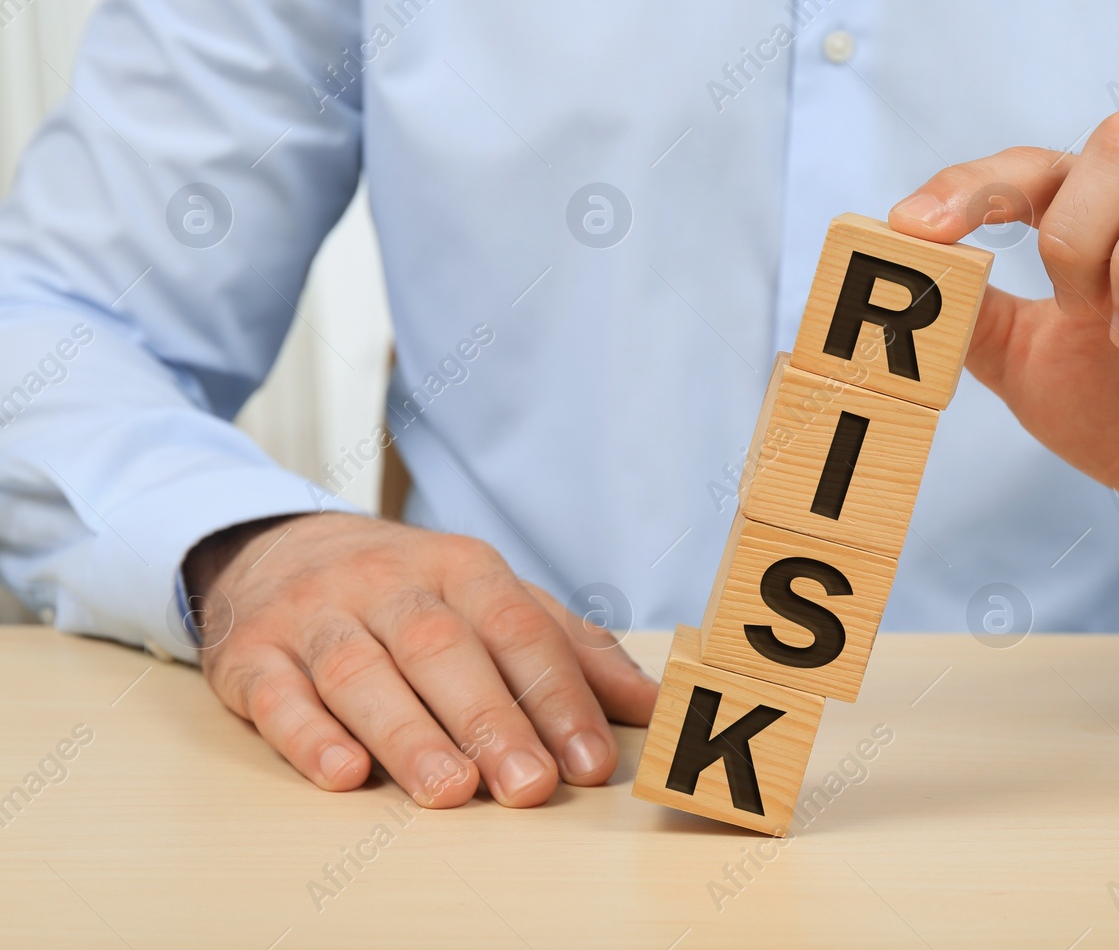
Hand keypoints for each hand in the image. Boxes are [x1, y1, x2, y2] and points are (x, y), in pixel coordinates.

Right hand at [184, 512, 656, 806]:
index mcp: (462, 568)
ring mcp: (317, 615)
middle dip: (490, 720)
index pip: (518, 629)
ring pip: (362, 672)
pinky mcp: (251, 654)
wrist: (279, 545)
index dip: (556, 695)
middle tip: (527, 786)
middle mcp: (389, 583)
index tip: (587, 761)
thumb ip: (570, 650)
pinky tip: (342, 773)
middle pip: (443, 649)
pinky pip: (278, 693)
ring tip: (449, 790)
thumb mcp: (493, 600)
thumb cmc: (410, 592)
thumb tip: (650, 706)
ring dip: (408, 735)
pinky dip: (309, 734)